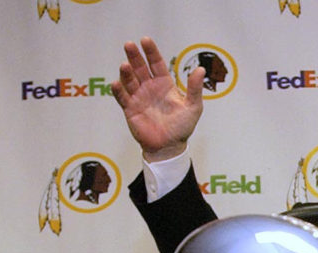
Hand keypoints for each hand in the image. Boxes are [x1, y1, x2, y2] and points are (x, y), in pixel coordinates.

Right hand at [110, 37, 204, 161]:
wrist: (170, 146)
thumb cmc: (182, 126)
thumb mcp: (193, 107)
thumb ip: (195, 89)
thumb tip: (201, 70)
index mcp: (165, 84)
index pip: (156, 64)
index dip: (151, 52)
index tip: (145, 40)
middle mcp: (150, 87)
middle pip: (140, 68)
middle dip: (135, 56)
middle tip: (129, 44)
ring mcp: (138, 97)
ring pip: (129, 80)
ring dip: (126, 72)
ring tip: (125, 65)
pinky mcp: (130, 109)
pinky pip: (122, 97)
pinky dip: (118, 90)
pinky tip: (116, 84)